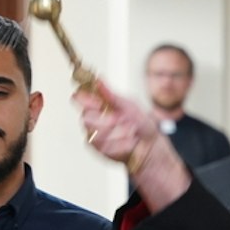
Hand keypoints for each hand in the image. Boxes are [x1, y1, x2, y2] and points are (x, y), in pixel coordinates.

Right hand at [76, 81, 190, 208]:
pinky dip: (121, 144)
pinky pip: (104, 147)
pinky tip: (131, 143)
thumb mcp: (130, 105)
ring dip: (118, 133)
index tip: (99, 103)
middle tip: (122, 120)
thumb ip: (112, 96)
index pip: (79, 98)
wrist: (151, 145)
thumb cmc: (141, 123)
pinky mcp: (98, 150)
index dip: (84, 99)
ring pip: (95, 134)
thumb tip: (98, 79)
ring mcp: (94, 134)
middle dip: (106, 120)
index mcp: (98, 104)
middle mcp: (92, 118)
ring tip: (132, 131)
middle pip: (85, 118)